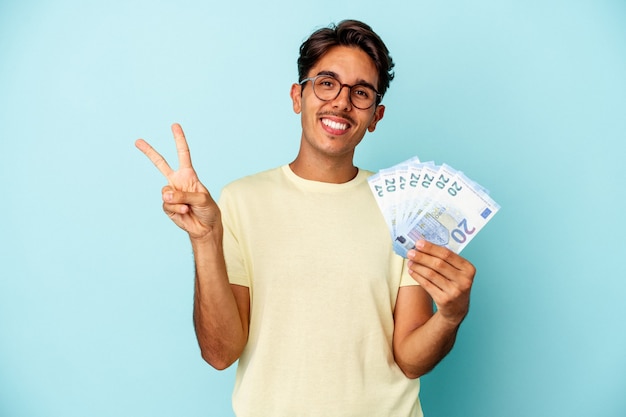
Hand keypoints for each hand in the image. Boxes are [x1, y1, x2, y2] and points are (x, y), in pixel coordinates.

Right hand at [135, 123, 220, 239]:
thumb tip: (165, 195)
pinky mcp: (167, 206)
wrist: (205, 227)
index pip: (183, 154)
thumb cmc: (208, 210)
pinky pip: (167, 205)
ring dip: (178, 200)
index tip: (175, 126)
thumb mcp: (202, 199)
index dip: (179, 140)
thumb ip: (184, 195)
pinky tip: (185, 212)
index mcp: (188, 175)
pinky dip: (177, 209)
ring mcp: (171, 194)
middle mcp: (177, 182)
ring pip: (165, 192)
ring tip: (188, 207)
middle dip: (149, 152)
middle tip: (137, 141)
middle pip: (160, 164)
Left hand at [406, 240, 475, 325]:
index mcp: (468, 269)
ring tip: (410, 261)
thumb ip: (446, 259)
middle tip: (410, 252)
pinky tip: (412, 271)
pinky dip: (418, 276)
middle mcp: (464, 280)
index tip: (418, 243)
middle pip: (438, 264)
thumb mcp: (457, 272)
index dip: (431, 248)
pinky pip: (427, 285)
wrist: (457, 309)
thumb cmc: (454, 284)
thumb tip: (424, 245)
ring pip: (431, 274)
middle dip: (422, 257)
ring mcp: (455, 291)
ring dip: (418, 266)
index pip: (447, 254)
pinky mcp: (444, 300)